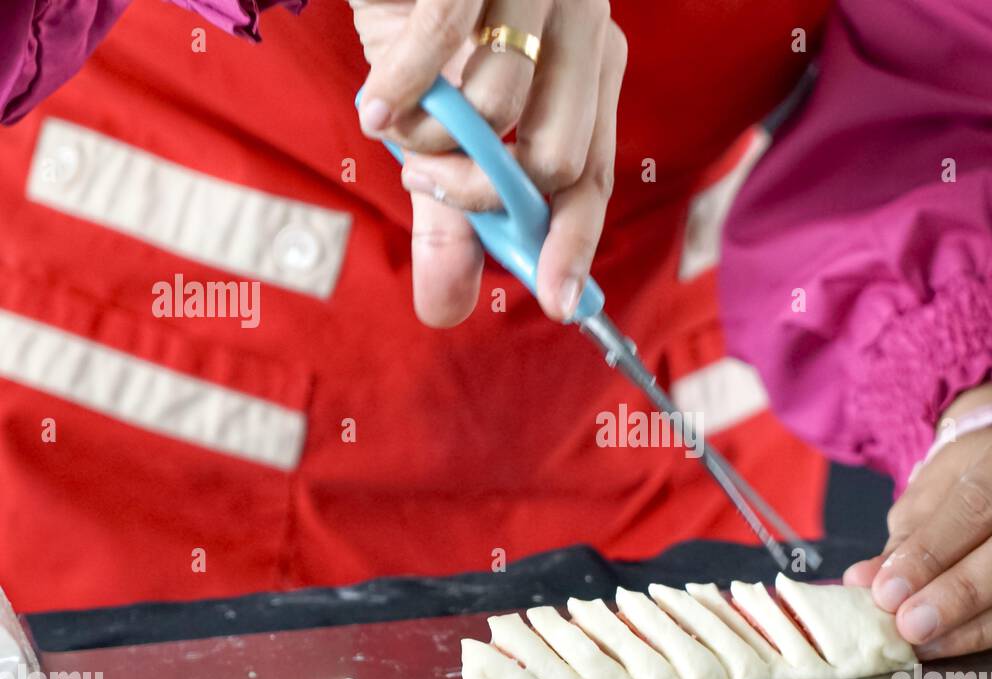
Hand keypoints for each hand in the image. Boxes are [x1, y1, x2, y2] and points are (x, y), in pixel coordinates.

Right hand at [351, 0, 626, 325]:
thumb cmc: (420, 25)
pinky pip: (441, 47)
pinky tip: (373, 108)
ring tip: (394, 118)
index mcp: (589, 70)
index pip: (594, 176)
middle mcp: (583, 26)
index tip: (560, 303)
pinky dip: (398, 91)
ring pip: (497, 113)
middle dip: (479, 198)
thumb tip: (445, 311)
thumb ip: (451, 219)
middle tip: (423, 181)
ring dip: (427, 141)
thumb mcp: (442, 133)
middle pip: (557, 162)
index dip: (575, 243)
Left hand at [844, 386, 991, 659]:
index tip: (888, 588)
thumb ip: (906, 536)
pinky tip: (955, 643)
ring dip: (978, 626)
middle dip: (960, 593)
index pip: (984, 501)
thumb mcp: (936, 490)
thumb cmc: (980, 478)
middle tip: (909, 623)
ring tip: (925, 642)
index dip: (933, 550)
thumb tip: (864, 582)